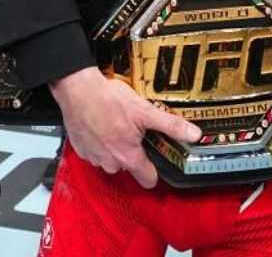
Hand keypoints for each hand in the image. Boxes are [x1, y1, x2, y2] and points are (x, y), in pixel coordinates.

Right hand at [50, 67, 201, 188]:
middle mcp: (110, 163)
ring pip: (111, 159)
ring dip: (114, 146)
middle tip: (134, 131)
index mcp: (128, 158)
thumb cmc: (109, 100)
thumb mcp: (145, 111)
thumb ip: (170, 126)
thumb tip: (194, 134)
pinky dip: (98, 141)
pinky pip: (95, 152)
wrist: (77, 90)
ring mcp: (93, 157)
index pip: (148, 180)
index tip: (156, 158)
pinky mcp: (80, 149)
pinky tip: (101, 124)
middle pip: (129, 167)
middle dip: (132, 151)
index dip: (154, 170)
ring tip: (116, 124)